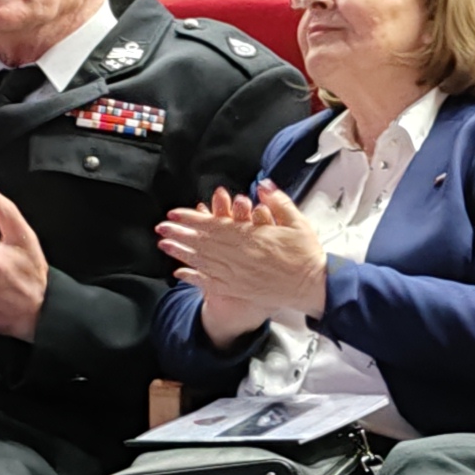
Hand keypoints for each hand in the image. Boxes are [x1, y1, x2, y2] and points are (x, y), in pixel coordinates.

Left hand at [162, 182, 329, 344]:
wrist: (312, 285)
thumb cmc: (305, 254)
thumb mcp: (297, 221)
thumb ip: (278, 201)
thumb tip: (262, 185)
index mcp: (252, 236)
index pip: (215, 224)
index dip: (193, 218)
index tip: (176, 212)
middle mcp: (240, 255)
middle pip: (203, 242)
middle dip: (180, 233)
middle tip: (161, 226)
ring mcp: (237, 274)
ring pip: (203, 261)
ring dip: (181, 253)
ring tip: (164, 245)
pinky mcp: (239, 289)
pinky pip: (211, 283)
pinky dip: (194, 278)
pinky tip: (180, 273)